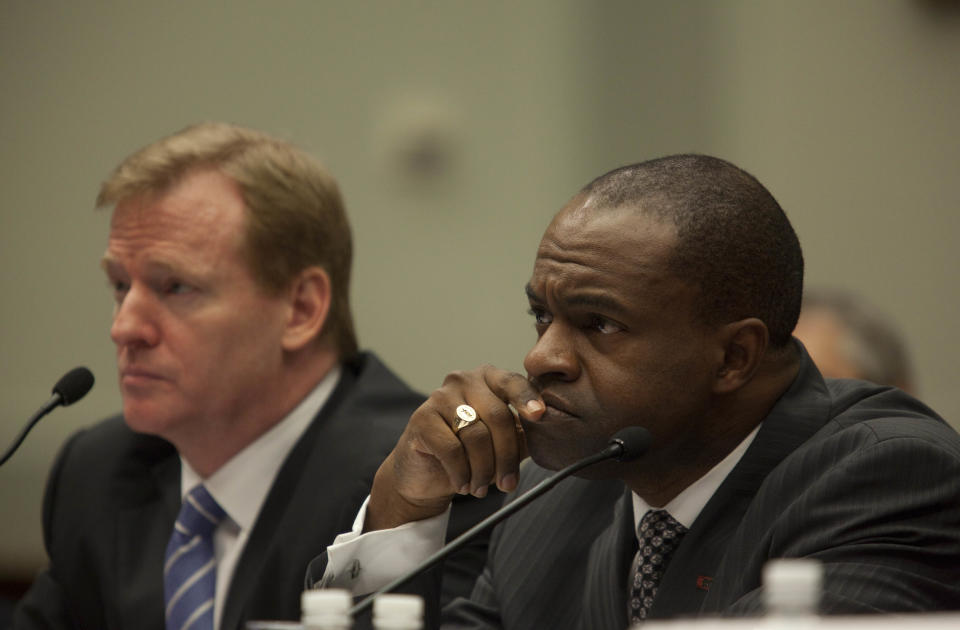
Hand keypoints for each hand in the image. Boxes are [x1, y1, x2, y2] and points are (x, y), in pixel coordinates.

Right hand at [366, 365, 544, 530]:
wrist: (425, 471)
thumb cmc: (470, 452)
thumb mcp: (503, 441)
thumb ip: (525, 432)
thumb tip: (553, 431)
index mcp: (488, 378)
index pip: (512, 382)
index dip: (527, 398)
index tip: (539, 414)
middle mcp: (463, 380)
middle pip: (497, 416)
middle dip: (506, 456)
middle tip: (508, 484)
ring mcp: (439, 396)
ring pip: (475, 435)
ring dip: (484, 470)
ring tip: (481, 488)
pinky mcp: (421, 418)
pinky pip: (452, 449)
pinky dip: (462, 473)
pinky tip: (463, 484)